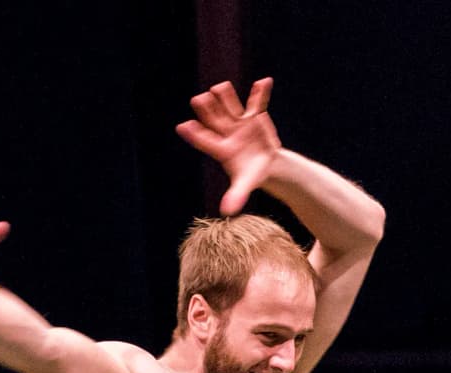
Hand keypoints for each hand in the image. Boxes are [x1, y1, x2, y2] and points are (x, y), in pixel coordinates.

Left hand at [176, 79, 280, 215]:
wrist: (266, 164)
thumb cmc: (251, 175)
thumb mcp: (244, 185)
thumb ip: (235, 196)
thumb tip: (226, 212)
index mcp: (220, 148)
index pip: (204, 140)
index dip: (194, 134)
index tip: (183, 127)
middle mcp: (226, 131)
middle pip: (214, 118)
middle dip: (207, 110)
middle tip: (199, 100)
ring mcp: (239, 122)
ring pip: (230, 106)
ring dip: (226, 97)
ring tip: (220, 87)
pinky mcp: (254, 116)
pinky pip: (257, 103)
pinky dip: (261, 94)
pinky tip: (264, 82)